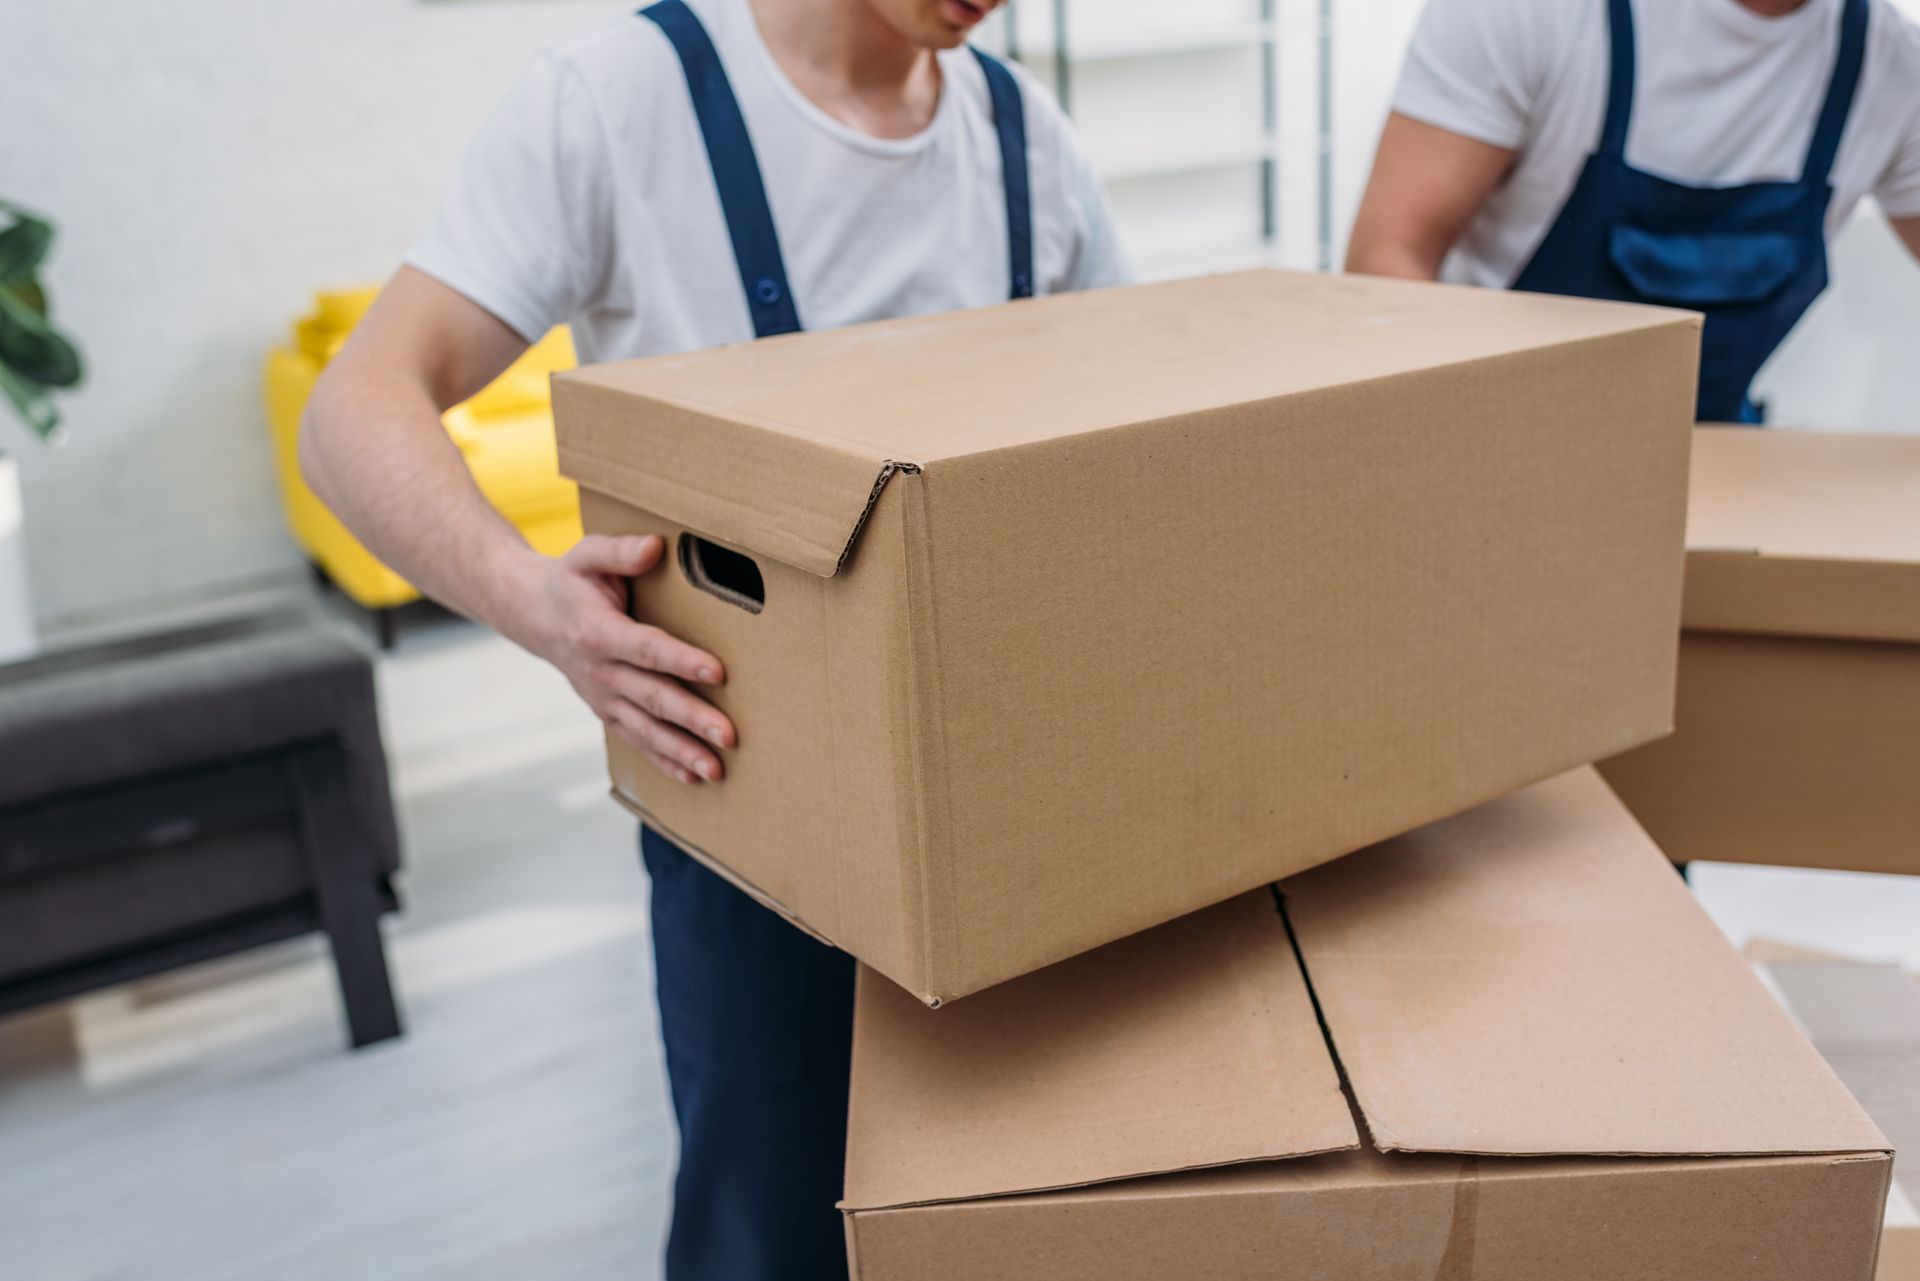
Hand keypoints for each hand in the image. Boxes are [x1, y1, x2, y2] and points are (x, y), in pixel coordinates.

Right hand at [504, 534, 736, 783]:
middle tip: (729, 735)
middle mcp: (600, 671)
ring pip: (646, 730)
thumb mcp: (588, 555)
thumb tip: (654, 546)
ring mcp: (603, 697)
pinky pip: (637, 741)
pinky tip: (694, 777)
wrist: (531, 615)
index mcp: (598, 632)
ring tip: (717, 769)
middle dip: (692, 719)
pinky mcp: (608, 712)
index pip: (646, 649)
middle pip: (652, 698)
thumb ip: (620, 551)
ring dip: (682, 751)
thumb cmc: (571, 581)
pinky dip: (664, 761)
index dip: (681, 661)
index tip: (718, 672)